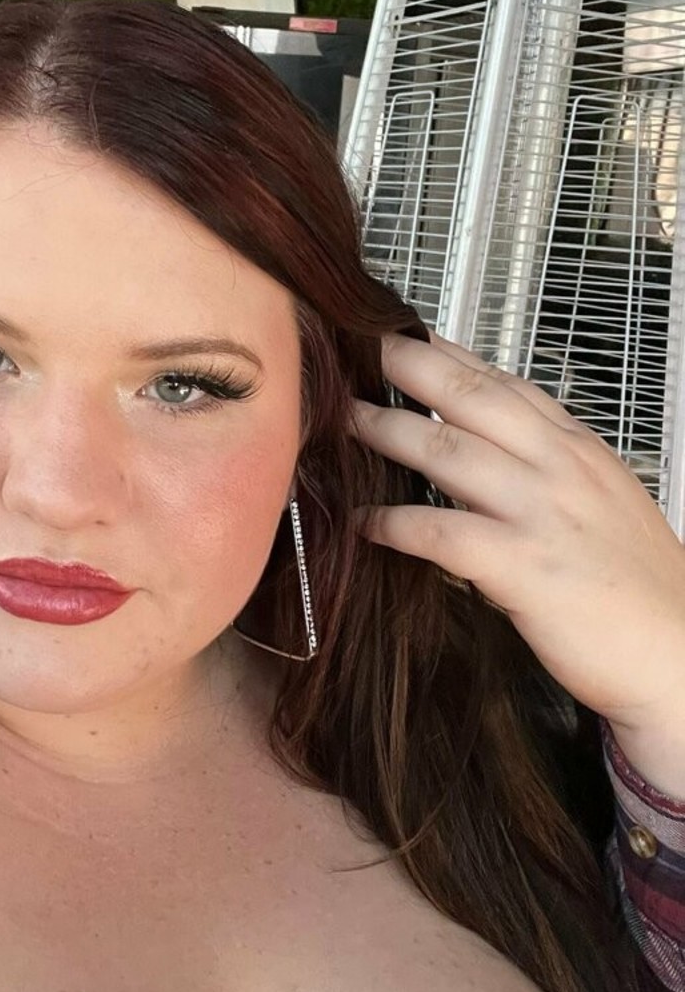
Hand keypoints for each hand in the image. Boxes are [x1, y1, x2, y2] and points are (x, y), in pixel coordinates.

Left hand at [349, 330, 684, 770]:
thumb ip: (546, 468)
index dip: (448, 354)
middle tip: (354, 346)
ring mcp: (540, 514)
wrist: (679, 658)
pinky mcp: (521, 568)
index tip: (403, 333)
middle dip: (406, 365)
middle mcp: (558, 468)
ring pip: (446, 452)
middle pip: (469, 396)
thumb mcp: (602, 501)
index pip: (505, 383)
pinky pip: (439, 533)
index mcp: (578, 449)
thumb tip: (486, 450)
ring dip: (384, 431)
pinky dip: (393, 523)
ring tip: (341, 419)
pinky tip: (362, 520)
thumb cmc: (638, 588)